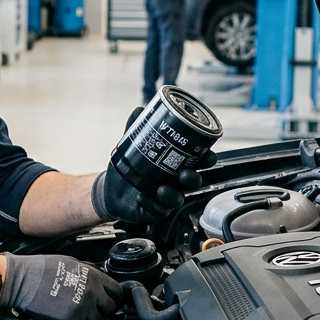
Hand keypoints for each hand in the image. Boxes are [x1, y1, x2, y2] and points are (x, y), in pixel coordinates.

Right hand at [0, 253, 121, 319]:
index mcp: (93, 276)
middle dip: (101, 309)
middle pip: (110, 309)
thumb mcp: (70, 263)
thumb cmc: (40, 270)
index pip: (117, 292)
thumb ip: (88, 275)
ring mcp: (82, 309)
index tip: (109, 301)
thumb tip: (98, 284)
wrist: (21, 281)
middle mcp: (91, 293)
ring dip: (87, 319)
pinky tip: (65, 319)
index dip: (114, 297)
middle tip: (89, 308)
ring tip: (74, 312)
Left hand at [97, 107, 217, 222]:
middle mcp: (174, 182)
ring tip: (162, 189)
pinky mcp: (154, 210)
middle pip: (193, 181)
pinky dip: (152, 205)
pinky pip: (158, 210)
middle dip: (193, 178)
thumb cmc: (130, 167)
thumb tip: (139, 109)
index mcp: (176, 165)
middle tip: (185, 174)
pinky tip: (143, 198)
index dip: (207, 159)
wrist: (111, 189)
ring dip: (173, 195)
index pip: (198, 162)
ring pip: (178, 198)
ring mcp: (166, 197)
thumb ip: (136, 128)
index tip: (208, 156)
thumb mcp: (132, 146)